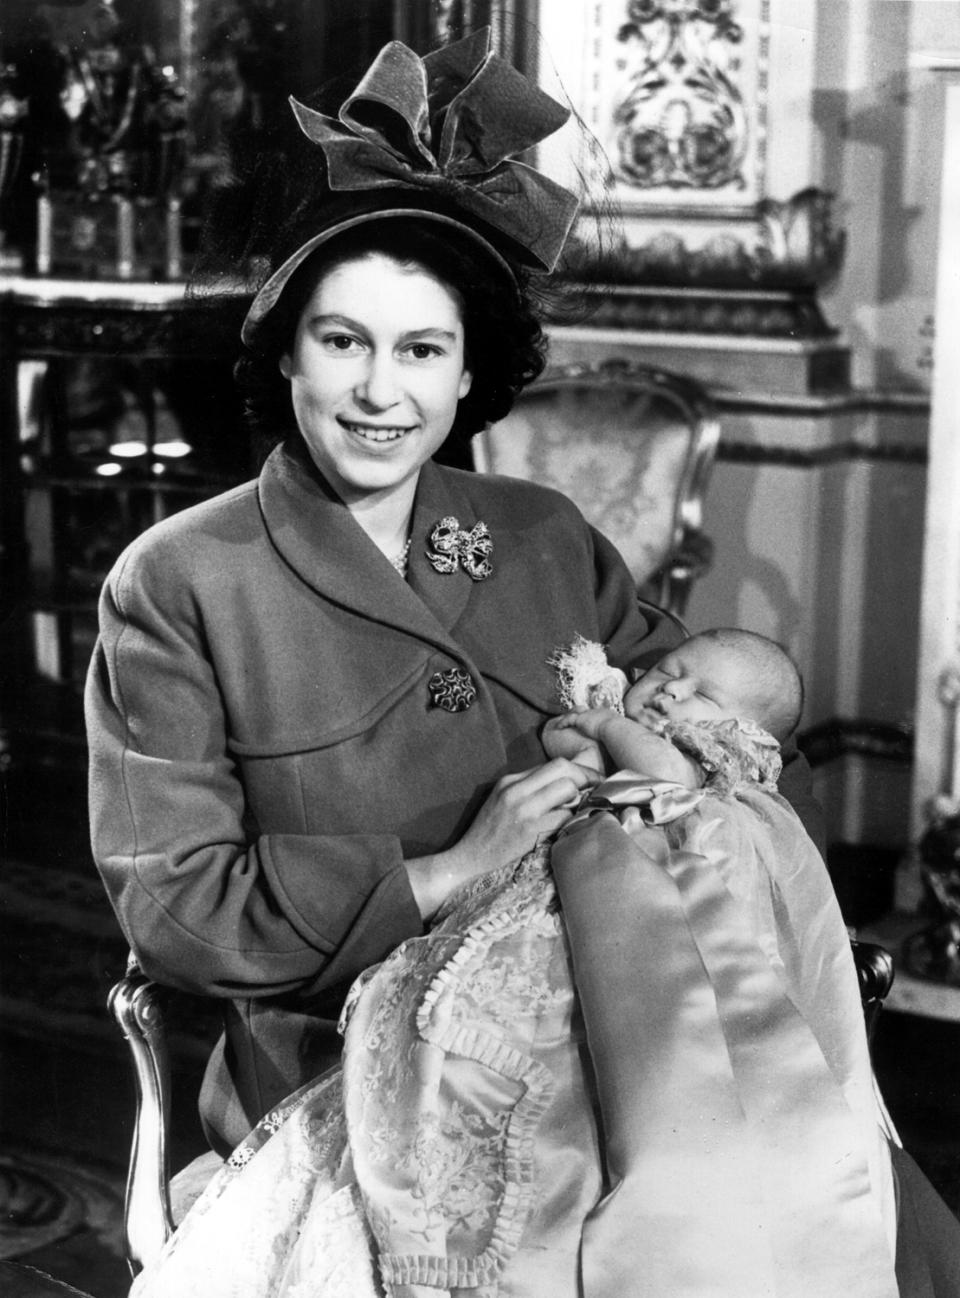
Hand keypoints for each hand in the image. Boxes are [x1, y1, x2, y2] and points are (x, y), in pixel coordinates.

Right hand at [405, 758, 594, 920]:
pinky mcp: (530, 832)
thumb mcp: (502, 799)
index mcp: (510, 780)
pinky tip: (572, 828)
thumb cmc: (488, 832)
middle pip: (563, 770)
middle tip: (596, 792)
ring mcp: (523, 810)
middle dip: (586, 779)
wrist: (469, 859)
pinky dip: (572, 821)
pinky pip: (563, 818)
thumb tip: (564, 783)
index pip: (554, 763)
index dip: (579, 771)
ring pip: (567, 791)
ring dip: (580, 801)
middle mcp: (516, 790)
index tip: (590, 781)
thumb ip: (528, 788)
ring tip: (582, 811)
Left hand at [550, 706, 620, 742]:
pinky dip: (563, 722)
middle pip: (585, 711)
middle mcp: (597, 712)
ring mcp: (589, 714)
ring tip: (563, 722)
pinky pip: (569, 719)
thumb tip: (621, 747)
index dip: (590, 717)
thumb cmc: (621, 735)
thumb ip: (618, 737)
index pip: (597, 714)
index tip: (587, 721)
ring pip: (575, 713)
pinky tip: (558, 727)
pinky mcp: (581, 719)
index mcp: (608, 714)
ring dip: (569, 717)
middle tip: (574, 718)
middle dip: (579, 714)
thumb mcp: (621, 734)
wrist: (616, 730)